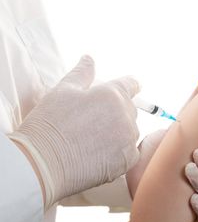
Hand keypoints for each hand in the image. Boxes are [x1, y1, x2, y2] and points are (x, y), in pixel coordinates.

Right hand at [8, 55, 140, 209]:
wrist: (41, 163)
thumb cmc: (49, 124)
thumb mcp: (63, 90)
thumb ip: (82, 73)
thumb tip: (89, 58)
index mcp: (112, 93)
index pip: (132, 84)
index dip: (128, 86)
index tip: (123, 91)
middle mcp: (125, 114)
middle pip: (129, 109)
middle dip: (115, 112)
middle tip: (90, 123)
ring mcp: (128, 137)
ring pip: (130, 131)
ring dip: (118, 133)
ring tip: (90, 141)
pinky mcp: (128, 159)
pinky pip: (131, 152)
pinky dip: (119, 153)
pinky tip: (98, 154)